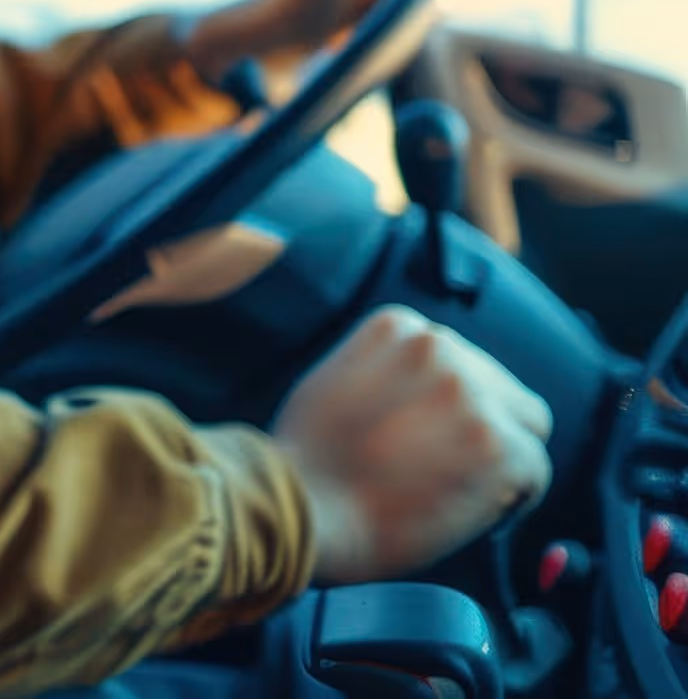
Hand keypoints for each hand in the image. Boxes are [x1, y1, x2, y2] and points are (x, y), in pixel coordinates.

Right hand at [274, 306, 552, 583]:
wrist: (300, 505)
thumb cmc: (308, 459)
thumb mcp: (338, 379)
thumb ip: (390, 369)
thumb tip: (434, 397)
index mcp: (399, 326)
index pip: (463, 361)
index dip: (454, 406)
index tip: (436, 437)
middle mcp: (441, 348)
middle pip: (504, 389)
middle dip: (487, 427)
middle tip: (454, 468)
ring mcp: (471, 396)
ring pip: (529, 427)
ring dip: (504, 459)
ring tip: (463, 490)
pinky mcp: (495, 445)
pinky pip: (536, 471)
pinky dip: (516, 496)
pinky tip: (476, 510)